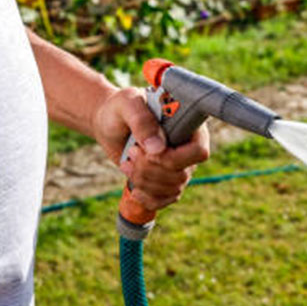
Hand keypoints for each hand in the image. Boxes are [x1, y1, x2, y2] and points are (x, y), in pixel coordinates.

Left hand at [92, 87, 209, 210]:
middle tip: (131, 153)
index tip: (148, 152)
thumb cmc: (120, 108)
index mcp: (188, 126)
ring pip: (173, 189)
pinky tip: (134, 189)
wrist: (108, 123)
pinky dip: (148, 199)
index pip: (199, 152)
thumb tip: (157, 148)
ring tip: (127, 163)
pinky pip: (166, 200)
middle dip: (151, 170)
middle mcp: (188, 149)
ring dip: (145, 182)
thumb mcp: (127, 105)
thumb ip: (142, 121)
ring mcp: (179, 167)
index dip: (174, 159)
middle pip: (182, 175)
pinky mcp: (166, 180)